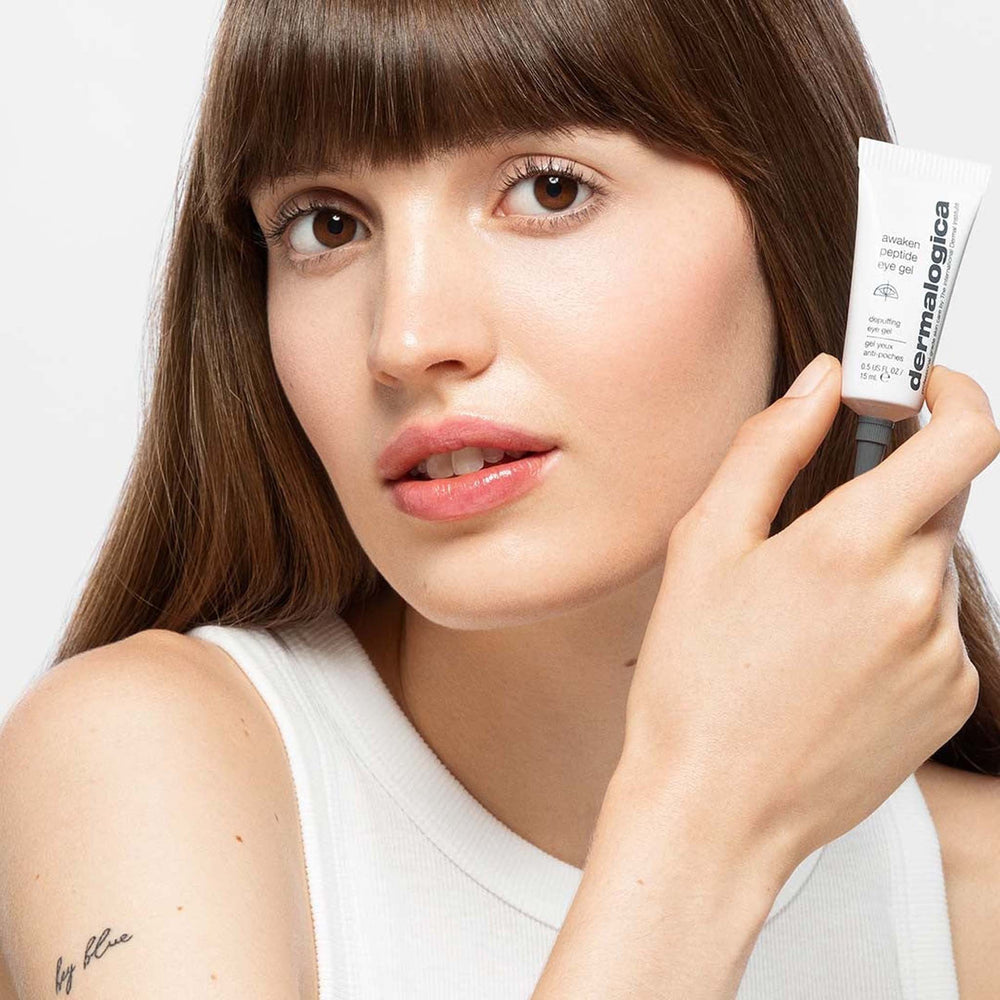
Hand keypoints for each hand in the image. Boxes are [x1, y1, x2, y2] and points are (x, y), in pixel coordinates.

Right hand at [619, 356, 999, 865]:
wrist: (716, 808)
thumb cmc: (697, 683)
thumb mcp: (706, 545)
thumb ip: (769, 446)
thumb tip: (820, 385)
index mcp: (855, 545)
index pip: (965, 436)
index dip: (954, 393)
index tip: (924, 388)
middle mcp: (916, 596)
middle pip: (942, 499)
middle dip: (891, 489)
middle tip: (820, 521)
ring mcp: (942, 655)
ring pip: (932, 566)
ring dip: (885, 561)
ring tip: (807, 615)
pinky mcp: (950, 700)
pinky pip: (936, 628)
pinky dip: (896, 620)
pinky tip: (830, 657)